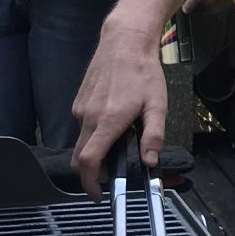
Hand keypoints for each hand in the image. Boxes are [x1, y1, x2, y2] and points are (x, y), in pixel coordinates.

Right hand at [72, 14, 168, 195]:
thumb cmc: (143, 72)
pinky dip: (92, 135)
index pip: (89, 162)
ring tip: (117, 142)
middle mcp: (88, 117)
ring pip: (81, 142)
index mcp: (108, 121)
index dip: (91, 183)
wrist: (124, 41)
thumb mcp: (157, 106)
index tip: (98, 194)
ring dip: (94, 151)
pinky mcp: (78, 102)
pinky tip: (111, 123)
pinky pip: (81, 127)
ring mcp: (80, 109)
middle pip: (79, 158)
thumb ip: (153, 137)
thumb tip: (149, 161)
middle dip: (91, 173)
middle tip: (110, 176)